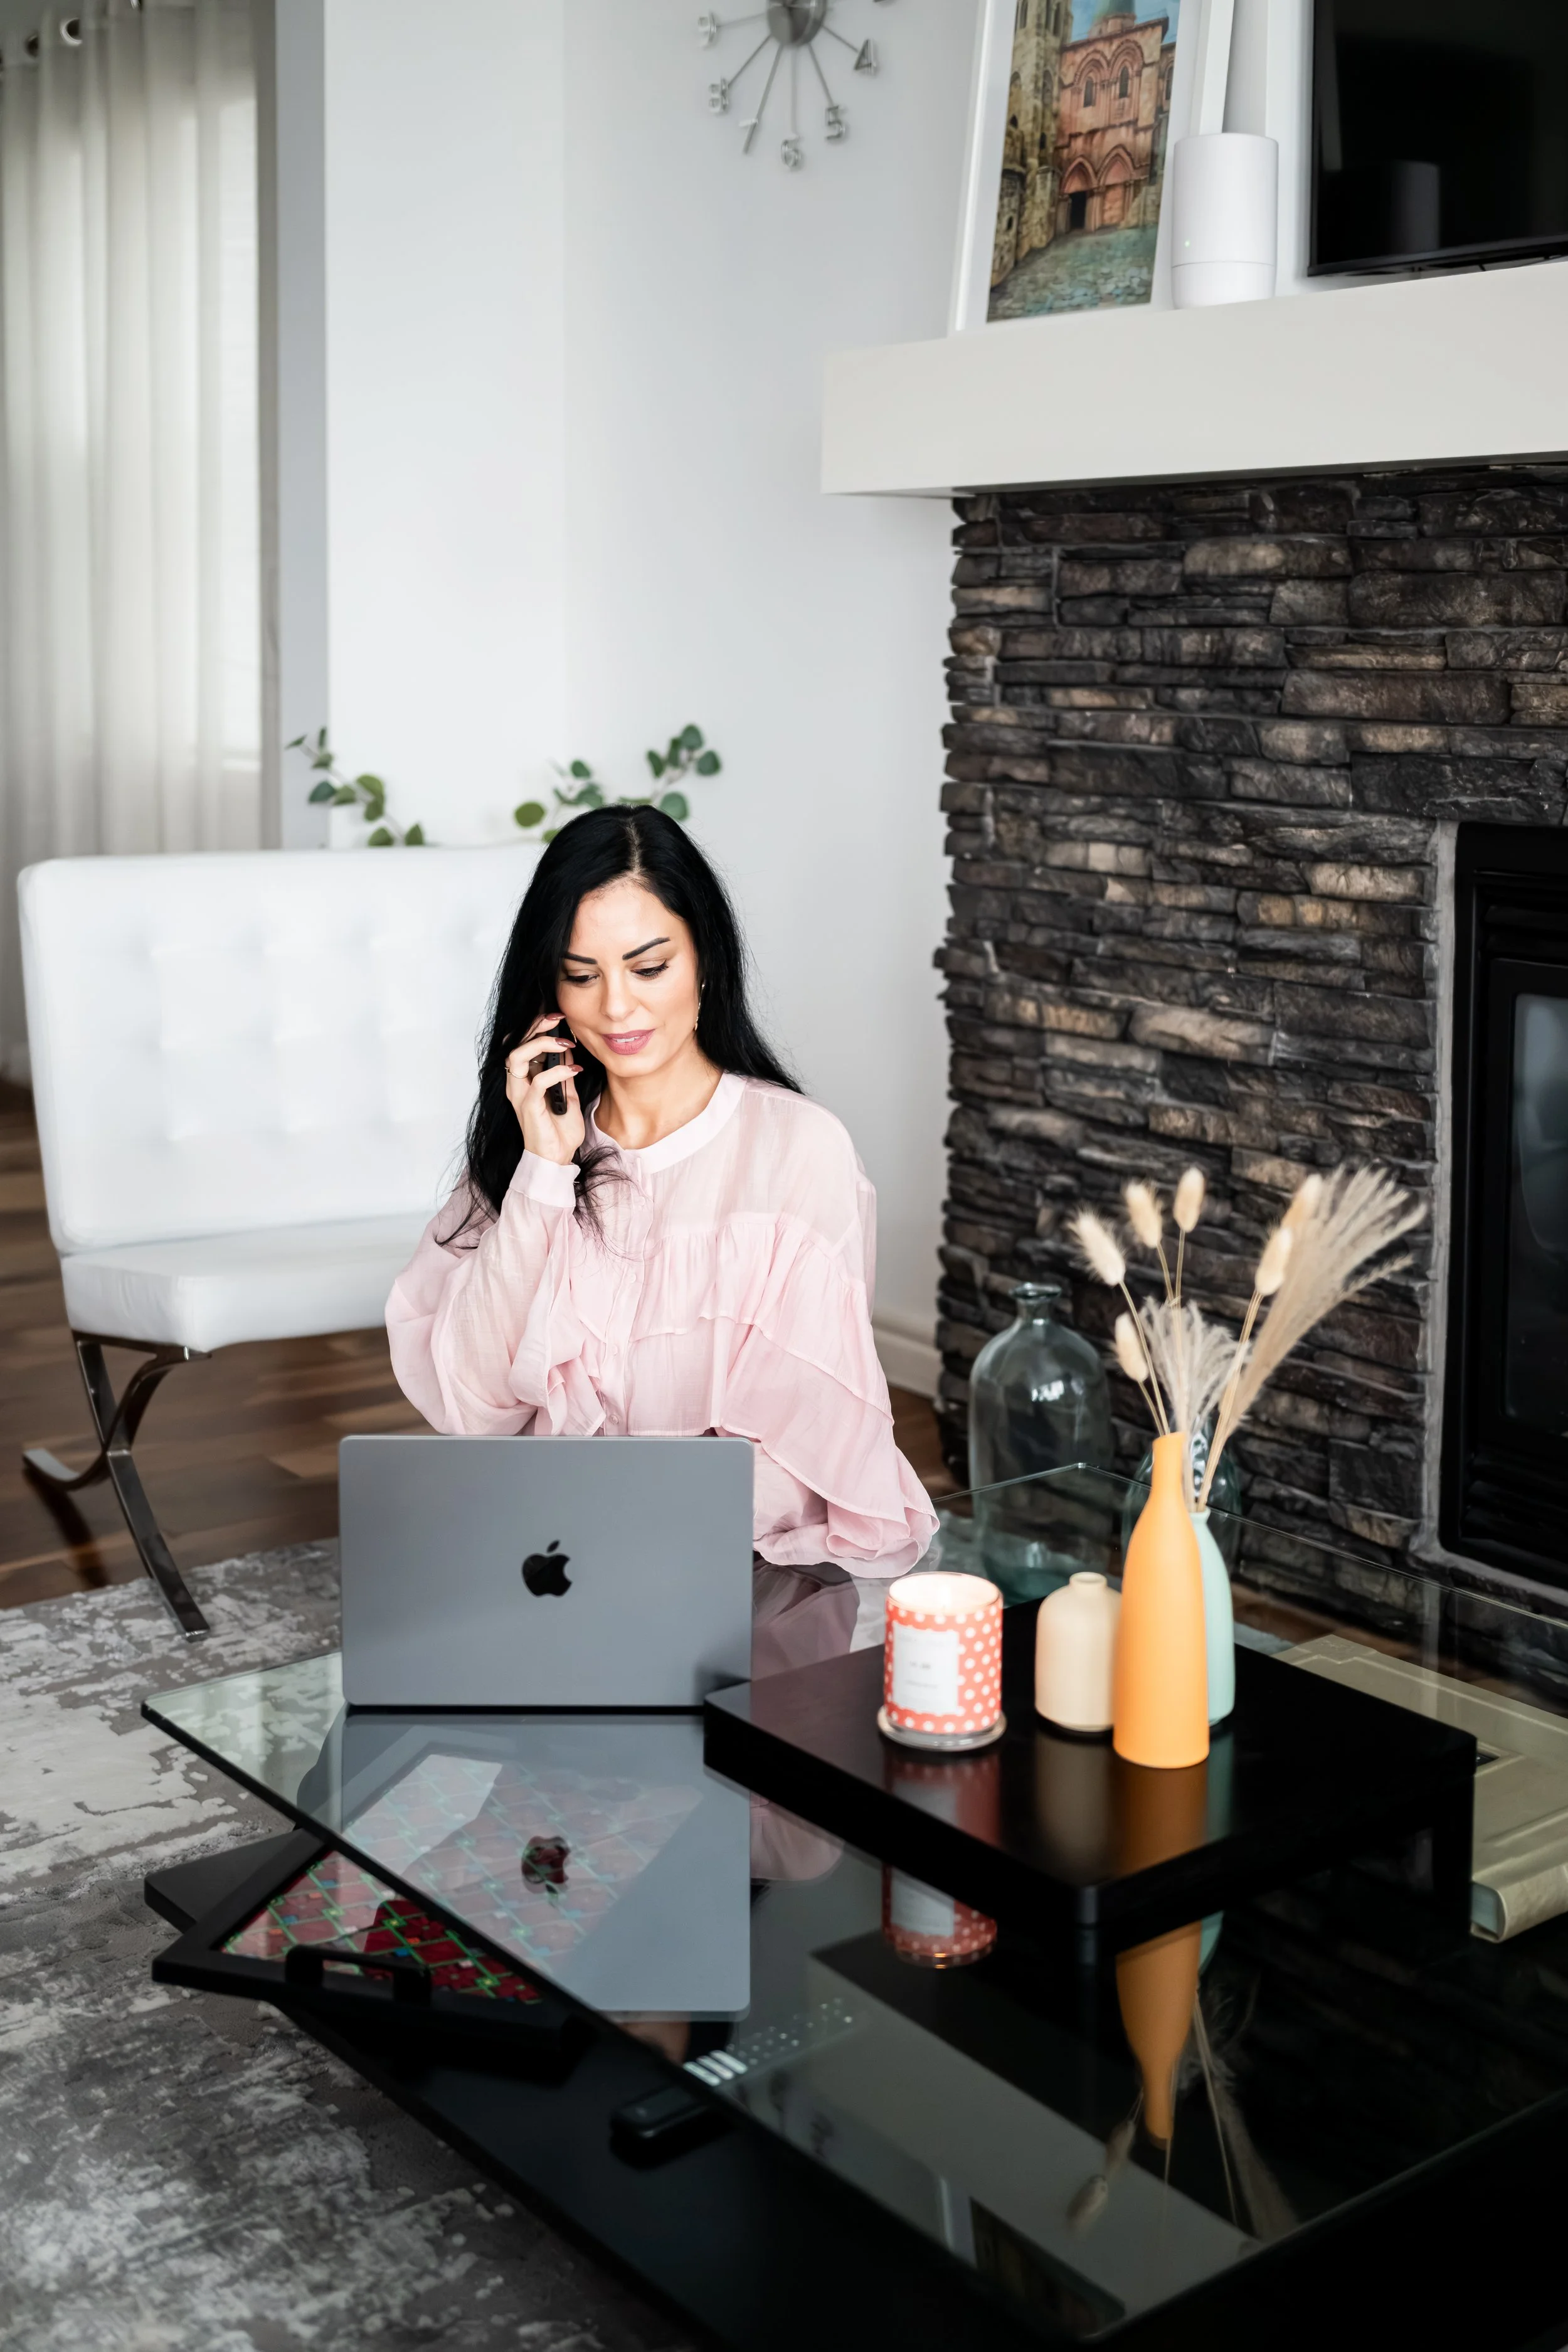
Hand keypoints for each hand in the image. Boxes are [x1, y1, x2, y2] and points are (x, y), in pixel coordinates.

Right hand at [506, 1016, 585, 1165]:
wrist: (557, 1159)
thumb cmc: (560, 1130)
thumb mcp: (567, 1095)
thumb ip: (564, 1074)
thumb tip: (567, 1051)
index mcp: (524, 1080)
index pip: (520, 1044)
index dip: (533, 1026)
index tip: (556, 1016)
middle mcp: (517, 1084)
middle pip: (515, 1044)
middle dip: (535, 1026)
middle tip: (557, 1018)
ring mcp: (520, 1095)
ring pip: (518, 1057)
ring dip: (541, 1044)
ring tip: (565, 1042)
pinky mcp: (528, 1106)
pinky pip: (538, 1081)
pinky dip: (557, 1071)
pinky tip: (573, 1069)